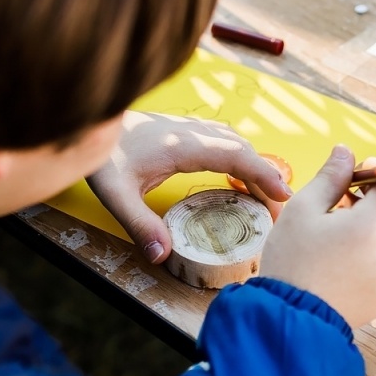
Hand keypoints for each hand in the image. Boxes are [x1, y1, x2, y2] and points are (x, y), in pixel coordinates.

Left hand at [88, 112, 293, 263]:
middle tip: (279, 210)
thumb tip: (162, 255)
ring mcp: (189, 129)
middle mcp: (193, 133)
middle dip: (265, 177)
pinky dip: (238, 158)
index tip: (285, 195)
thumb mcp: (116, 194)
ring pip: (234, 143)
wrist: (89, 121)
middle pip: (242, 150)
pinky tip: (236, 176)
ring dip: (253, 166)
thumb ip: (140, 224)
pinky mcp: (183, 131)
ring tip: (264, 197)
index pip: (236, 156)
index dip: (264, 174)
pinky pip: (222, 142)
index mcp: (185, 146)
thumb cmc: (102, 155)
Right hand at [260, 146, 375, 327]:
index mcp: (370, 227)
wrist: (288, 319)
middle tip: (339, 202)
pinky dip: (370, 253)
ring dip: (372, 226)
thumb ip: (330, 177)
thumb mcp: (301, 210)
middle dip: (374, 199)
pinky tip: (339, 261)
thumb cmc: (291, 262)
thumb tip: (345, 152)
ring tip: (335, 235)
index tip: (356, 175)